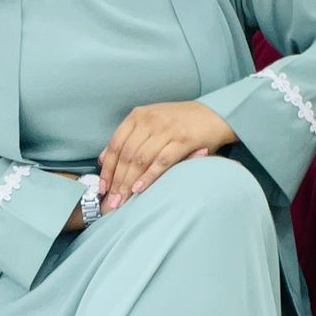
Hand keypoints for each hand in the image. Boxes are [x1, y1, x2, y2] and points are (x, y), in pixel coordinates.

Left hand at [97, 101, 237, 209]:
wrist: (214, 114)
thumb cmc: (179, 122)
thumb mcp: (150, 123)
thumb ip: (127, 138)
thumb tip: (102, 158)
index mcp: (138, 116)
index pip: (115, 145)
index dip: (107, 168)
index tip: (102, 188)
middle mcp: (150, 120)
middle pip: (126, 155)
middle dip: (117, 181)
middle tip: (112, 201)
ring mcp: (166, 129)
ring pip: (140, 159)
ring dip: (129, 182)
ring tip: (123, 200)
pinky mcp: (183, 140)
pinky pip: (161, 161)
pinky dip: (149, 176)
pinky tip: (140, 189)